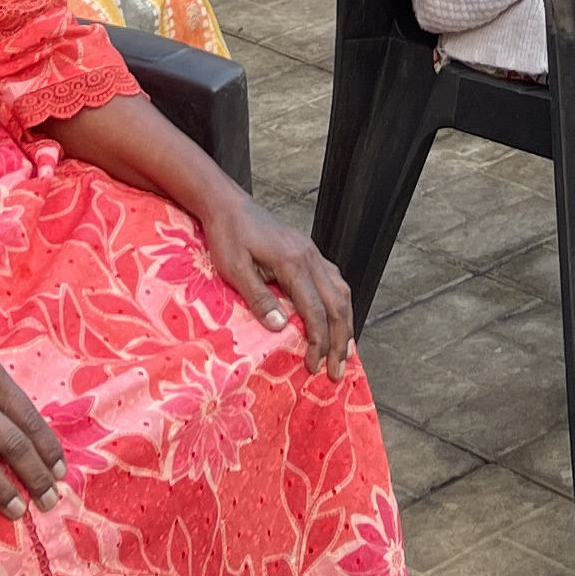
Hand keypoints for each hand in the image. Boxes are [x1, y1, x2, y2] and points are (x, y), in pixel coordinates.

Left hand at [196, 193, 356, 373]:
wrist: (228, 205)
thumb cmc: (228, 236)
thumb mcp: (235, 269)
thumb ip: (259, 298)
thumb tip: (281, 328)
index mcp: (293, 262)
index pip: (315, 310)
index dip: (318, 341)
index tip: (314, 366)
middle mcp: (310, 257)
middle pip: (338, 304)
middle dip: (340, 340)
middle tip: (338, 370)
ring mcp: (313, 253)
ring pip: (342, 292)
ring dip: (346, 324)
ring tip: (346, 350)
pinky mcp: (309, 252)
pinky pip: (335, 280)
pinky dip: (341, 304)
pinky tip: (338, 318)